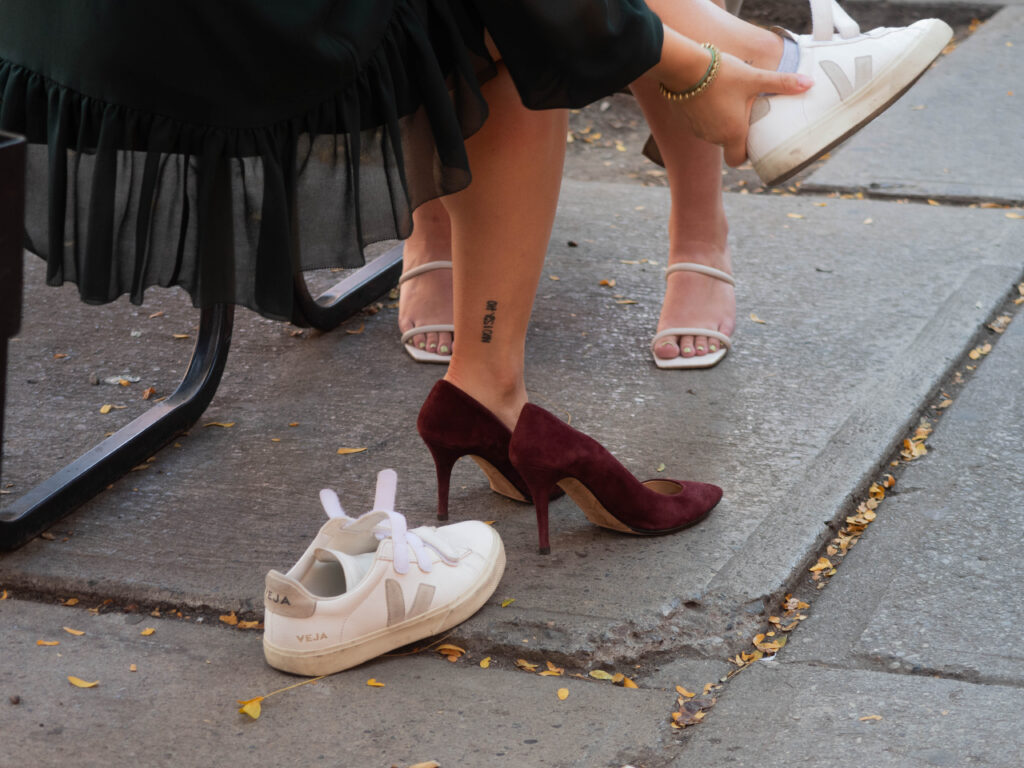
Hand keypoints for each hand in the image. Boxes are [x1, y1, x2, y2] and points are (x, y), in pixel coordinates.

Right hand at [677, 52, 811, 165]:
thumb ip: (782, 83)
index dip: (746, 153)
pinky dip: (704, 114)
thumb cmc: (720, 74)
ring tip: (725, 99)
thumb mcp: (754, 78)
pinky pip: (698, 123)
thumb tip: (810, 84)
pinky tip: (708, 96)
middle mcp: (713, 137)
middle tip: (743, 110)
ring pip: (712, 132)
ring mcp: (696, 130)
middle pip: (727, 143)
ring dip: (719, 121)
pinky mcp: (684, 121)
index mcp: (732, 133)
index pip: (738, 160)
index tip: (752, 139)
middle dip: (735, 130)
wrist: (683, 67)